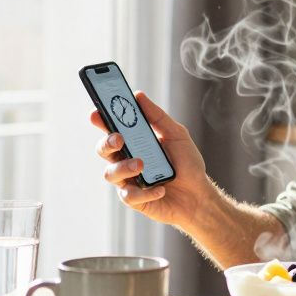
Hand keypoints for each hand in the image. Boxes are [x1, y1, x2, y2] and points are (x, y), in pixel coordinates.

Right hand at [90, 91, 208, 227]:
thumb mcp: (176, 135)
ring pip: (110, 173)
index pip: (111, 128)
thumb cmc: (187, 164)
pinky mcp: (135, 199)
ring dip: (123, 167)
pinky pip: (129, 195)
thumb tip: (138, 95)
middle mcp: (126, 160)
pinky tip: (160, 189)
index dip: (100, 120)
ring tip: (141, 164)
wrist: (199, 195)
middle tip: (119, 139)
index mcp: (133, 142)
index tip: (96, 112)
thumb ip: (157, 117)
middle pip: (104, 149)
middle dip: (107, 142)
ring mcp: (128, 180)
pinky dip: (145, 192)